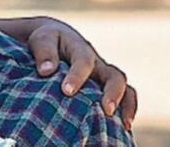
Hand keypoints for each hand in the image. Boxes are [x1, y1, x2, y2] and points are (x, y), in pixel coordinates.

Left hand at [0, 16, 137, 129]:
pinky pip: (125, 96)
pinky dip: (127, 110)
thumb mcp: (41, 40)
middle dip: (112, 93)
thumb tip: (46, 71)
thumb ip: (44, 52)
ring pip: (123, 86)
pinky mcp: (104, 86)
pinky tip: (123, 129)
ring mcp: (102, 75)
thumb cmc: (46, 41)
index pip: (83, 61)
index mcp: (79, 47)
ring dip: (125, 104)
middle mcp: (97, 62)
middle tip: (105, 109)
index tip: (67, 91)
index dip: (77, 76)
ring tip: (123, 125)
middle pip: (114, 75)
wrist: (53, 39)